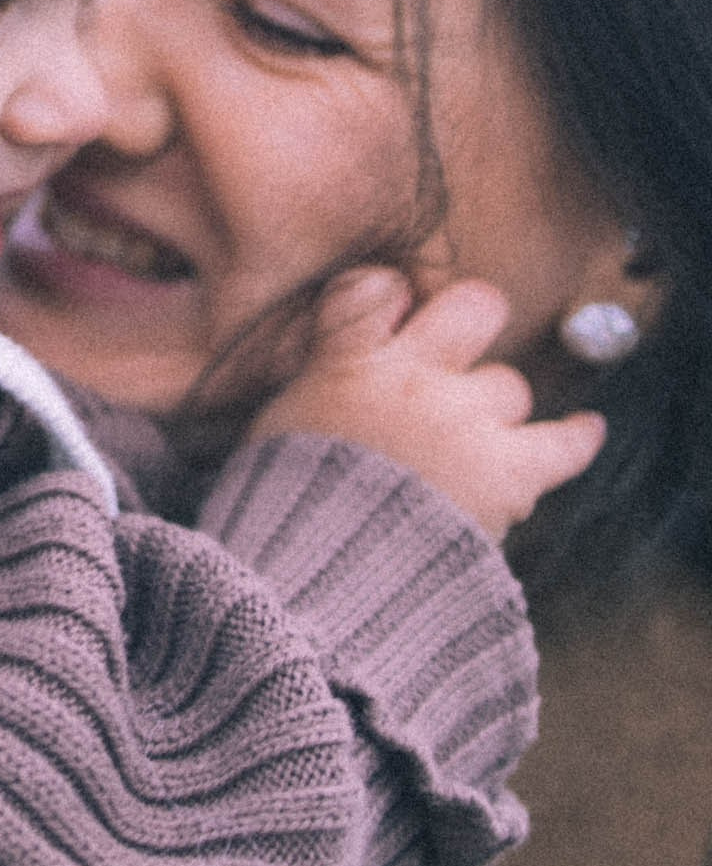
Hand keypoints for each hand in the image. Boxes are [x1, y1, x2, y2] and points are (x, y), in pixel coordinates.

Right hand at [250, 269, 605, 545]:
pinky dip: (575, 438)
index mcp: (348, 362)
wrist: (317, 579)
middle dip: (472, 320)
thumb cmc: (285, 506)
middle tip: (460, 350)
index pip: (377, 287)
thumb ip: (318, 380)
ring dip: (495, 411)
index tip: (396, 314)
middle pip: (473, 307)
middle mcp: (414, 378)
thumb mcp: (279, 422)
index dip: (392, 295)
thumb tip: (334, 364)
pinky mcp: (505, 473)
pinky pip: (563, 442)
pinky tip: (587, 429)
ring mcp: (464, 422)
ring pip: (510, 386)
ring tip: (471, 445)